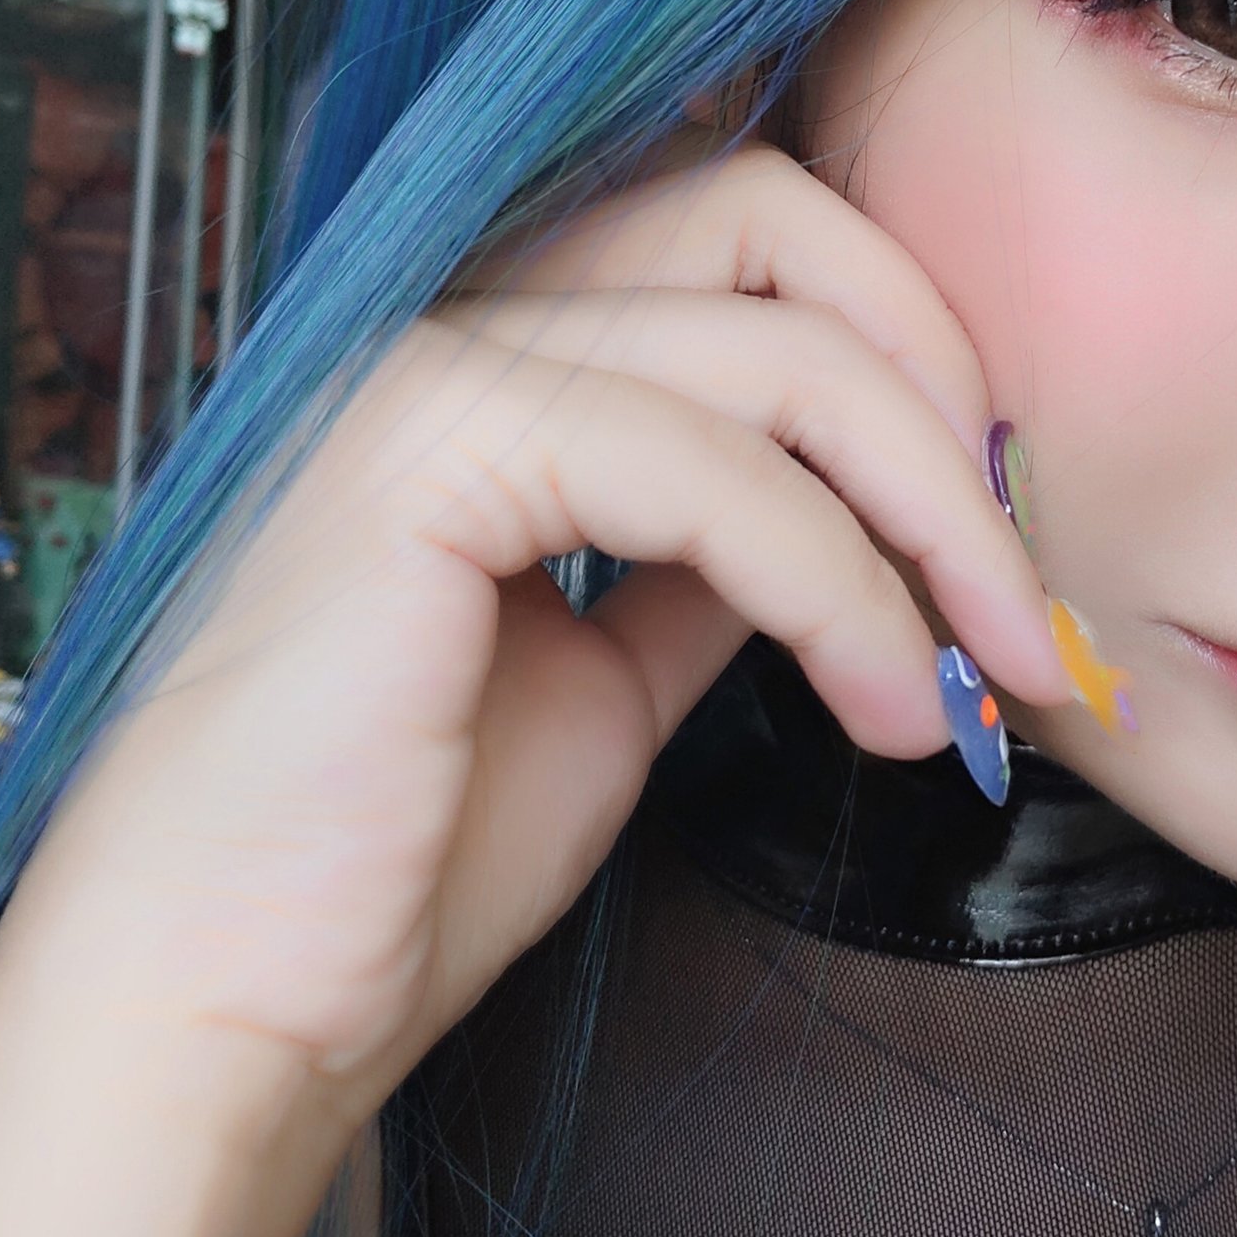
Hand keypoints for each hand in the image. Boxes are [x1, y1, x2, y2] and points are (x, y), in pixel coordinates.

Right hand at [0, 146, 1071, 1236]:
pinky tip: (882, 707)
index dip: (905, 359)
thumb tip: (859, 520)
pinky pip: (719, 467)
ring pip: (781, 343)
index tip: (991, 546)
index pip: (744, 243)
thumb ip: (715, 563)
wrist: (216, 1017)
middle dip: (943, 385)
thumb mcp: (610, 680)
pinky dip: (844, 587)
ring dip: (932, 512)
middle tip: (1020, 583)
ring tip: (985, 675)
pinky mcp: (427, 440)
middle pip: (775, 219)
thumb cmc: (390, 873)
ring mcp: (427, 362)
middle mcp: (448, 319)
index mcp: (487, 360)